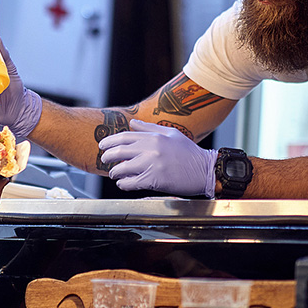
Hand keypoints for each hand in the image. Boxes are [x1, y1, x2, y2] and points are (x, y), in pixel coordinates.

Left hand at [98, 119, 218, 197]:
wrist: (205, 170)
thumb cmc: (189, 152)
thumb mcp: (171, 133)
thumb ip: (150, 128)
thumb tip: (132, 123)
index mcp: (154, 137)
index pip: (124, 137)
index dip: (109, 141)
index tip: (102, 146)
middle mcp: (151, 149)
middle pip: (119, 151)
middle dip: (107, 156)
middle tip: (104, 160)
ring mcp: (152, 165)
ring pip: (123, 168)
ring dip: (115, 172)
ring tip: (115, 174)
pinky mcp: (154, 180)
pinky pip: (131, 182)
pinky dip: (124, 184)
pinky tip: (123, 183)